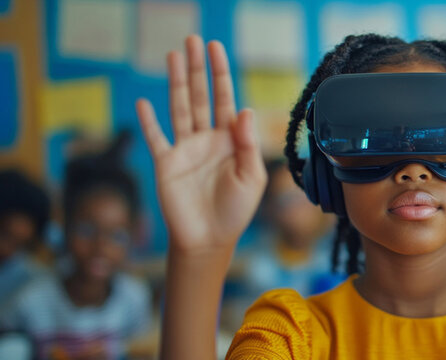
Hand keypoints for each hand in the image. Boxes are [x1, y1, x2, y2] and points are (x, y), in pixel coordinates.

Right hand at [135, 35, 266, 252]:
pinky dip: (148, 121)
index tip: (216, 47)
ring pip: (179, 108)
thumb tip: (245, 111)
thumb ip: (248, 145)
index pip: (225, 98)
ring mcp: (185, 149)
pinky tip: (143, 103)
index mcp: (231, 140)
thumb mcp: (251, 178)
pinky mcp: (166, 164)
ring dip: (175, 82)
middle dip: (196, 68)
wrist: (209, 239)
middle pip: (200, 95)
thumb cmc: (235, 211)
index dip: (220, 73)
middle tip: (192, 39)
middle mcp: (207, 139)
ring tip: (173, 56)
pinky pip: (156, 138)